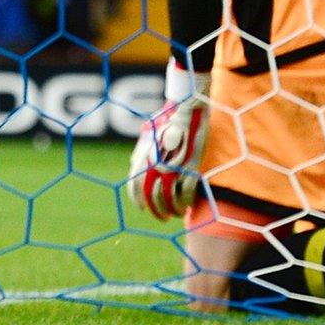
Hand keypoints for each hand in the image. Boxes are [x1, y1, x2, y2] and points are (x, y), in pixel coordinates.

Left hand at [127, 60, 210, 220]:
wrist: (186, 107)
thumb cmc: (167, 119)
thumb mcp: (149, 135)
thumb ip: (142, 151)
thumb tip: (133, 165)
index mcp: (144, 157)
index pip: (135, 187)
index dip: (139, 201)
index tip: (143, 209)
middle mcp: (156, 164)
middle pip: (153, 197)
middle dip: (157, 210)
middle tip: (162, 217)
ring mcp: (174, 166)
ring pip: (171, 198)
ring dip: (173, 210)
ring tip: (176, 214)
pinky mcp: (191, 166)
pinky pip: (187, 193)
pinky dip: (186, 203)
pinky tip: (187, 207)